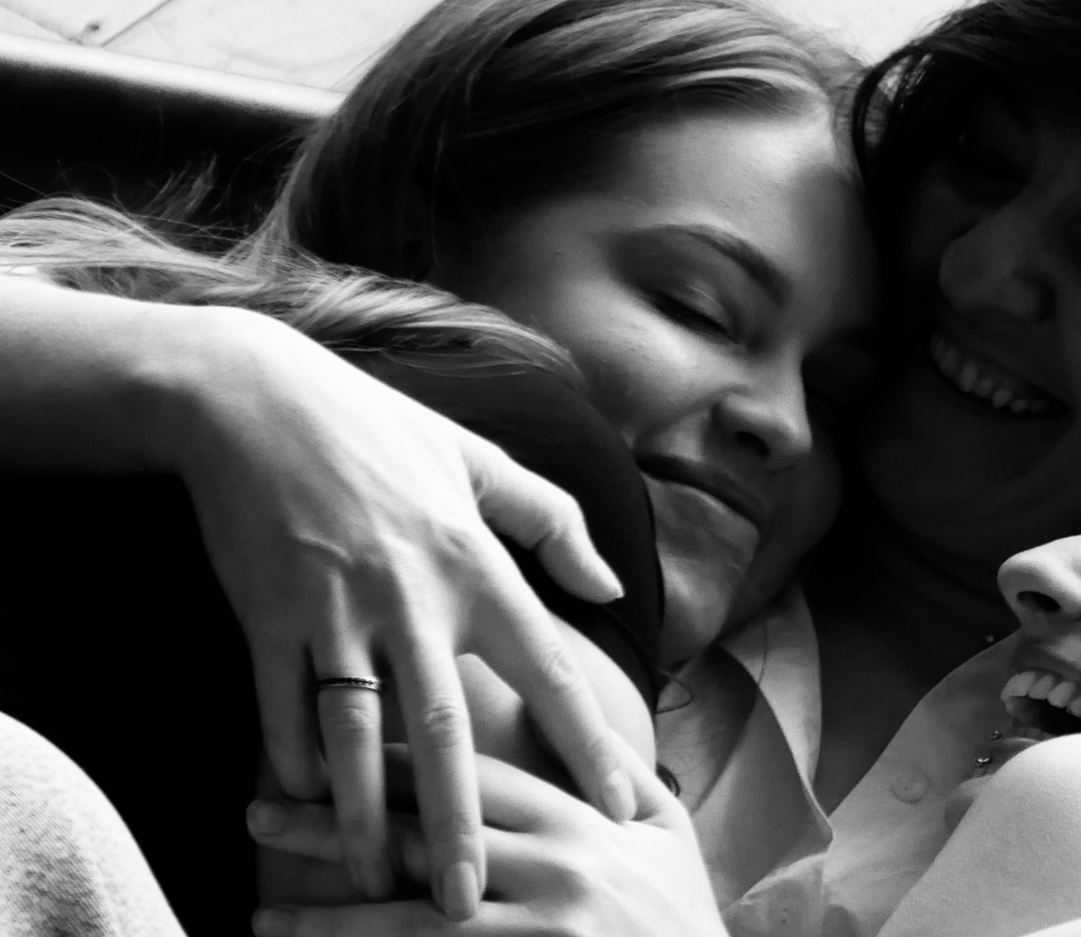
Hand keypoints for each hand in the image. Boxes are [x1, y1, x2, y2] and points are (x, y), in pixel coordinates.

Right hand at [169, 310, 646, 916]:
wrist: (254, 400)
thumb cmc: (379, 430)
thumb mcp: (481, 461)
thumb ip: (554, 524)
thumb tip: (608, 585)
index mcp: (476, 562)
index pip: (548, 667)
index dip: (587, 741)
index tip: (620, 805)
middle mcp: (411, 596)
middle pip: (445, 732)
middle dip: (460, 825)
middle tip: (470, 904)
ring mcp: (334, 611)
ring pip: (355, 738)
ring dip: (364, 820)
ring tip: (376, 886)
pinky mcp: (266, 618)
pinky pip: (280, 709)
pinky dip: (290, 763)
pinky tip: (303, 811)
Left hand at [247, 750, 725, 936]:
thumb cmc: (682, 910)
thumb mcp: (666, 827)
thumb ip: (621, 768)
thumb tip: (578, 711)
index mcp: (578, 816)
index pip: (472, 770)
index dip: (397, 752)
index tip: (332, 734)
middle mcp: (554, 865)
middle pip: (423, 835)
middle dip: (335, 822)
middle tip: (259, 809)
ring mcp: (540, 927)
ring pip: (412, 920)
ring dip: (330, 917)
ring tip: (263, 912)